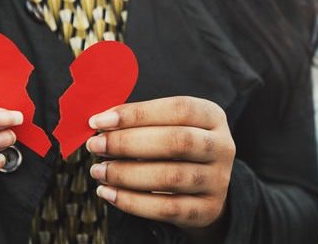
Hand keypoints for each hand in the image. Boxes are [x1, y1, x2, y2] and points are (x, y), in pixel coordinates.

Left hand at [86, 97, 235, 230]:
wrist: (205, 189)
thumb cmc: (177, 149)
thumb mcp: (170, 125)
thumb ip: (142, 120)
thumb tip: (100, 121)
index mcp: (212, 116)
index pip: (178, 109)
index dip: (138, 113)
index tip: (99, 121)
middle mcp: (221, 146)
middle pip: (177, 142)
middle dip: (128, 143)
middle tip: (95, 145)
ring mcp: (217, 180)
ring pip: (170, 177)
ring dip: (126, 174)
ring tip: (98, 170)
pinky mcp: (206, 210)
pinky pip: (166, 208)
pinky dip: (132, 202)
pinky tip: (108, 193)